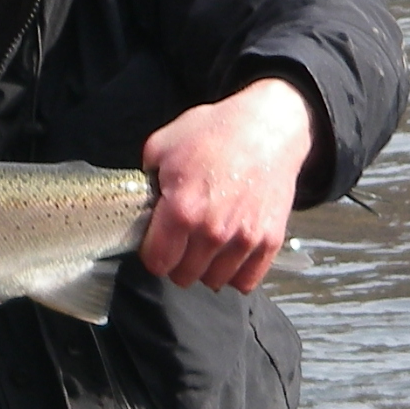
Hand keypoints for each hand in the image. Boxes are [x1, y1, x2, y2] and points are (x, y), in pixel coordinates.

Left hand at [138, 78, 313, 293]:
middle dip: (176, 260)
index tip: (156, 241)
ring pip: (214, 281)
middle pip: (183, 276)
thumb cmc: (215, 132)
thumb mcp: (162, 145)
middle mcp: (212, 231)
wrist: (267, 128)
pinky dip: (235, 273)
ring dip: (205, 267)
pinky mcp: (269, 241)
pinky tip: (228, 253)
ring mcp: (244, 239)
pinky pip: (246, 281)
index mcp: (181, 210)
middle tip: (180, 239)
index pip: (156, 262)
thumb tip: (140, 200)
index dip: (151, 252)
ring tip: (204, 243)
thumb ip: (145, 179)